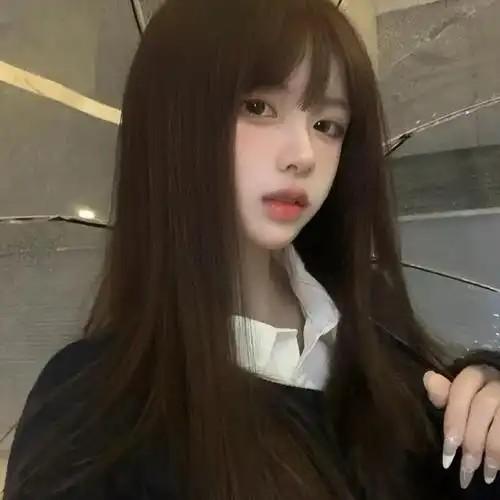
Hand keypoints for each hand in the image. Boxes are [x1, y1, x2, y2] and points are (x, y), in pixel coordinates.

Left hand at [423, 365, 499, 489]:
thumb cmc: (476, 405)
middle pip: (482, 407)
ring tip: (485, 475)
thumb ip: (444, 394)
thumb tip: (429, 378)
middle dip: (471, 440)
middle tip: (464, 467)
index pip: (460, 391)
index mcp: (474, 374)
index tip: (447, 453)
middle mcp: (495, 379)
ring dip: (491, 450)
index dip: (453, 422)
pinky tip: (498, 468)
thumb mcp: (460, 399)